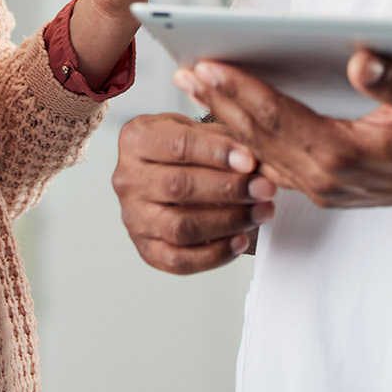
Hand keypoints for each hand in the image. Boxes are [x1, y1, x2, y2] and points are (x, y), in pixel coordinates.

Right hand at [112, 113, 275, 273]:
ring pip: (180, 227)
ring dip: (228, 222)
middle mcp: (127, 178)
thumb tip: (258, 161)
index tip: (250, 161)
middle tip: (264, 189)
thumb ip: (228, 140)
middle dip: (229, 190)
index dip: (217, 154)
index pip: (178, 145)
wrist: (168, 171)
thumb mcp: (202, 130)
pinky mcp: (145, 248)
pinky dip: (214, 255)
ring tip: (260, 213)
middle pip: (178, 188)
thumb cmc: (186, 149)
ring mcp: (133, 216)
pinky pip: (178, 260)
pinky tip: (239, 240)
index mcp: (136, 139)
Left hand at [177, 51, 391, 214]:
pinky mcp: (318, 188)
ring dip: (223, 117)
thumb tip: (360, 59)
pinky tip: (222, 116)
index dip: (240, 89)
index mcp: (345, 154)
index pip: (278, 116)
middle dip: (218, 100)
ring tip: (193, 83)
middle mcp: (324, 178)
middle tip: (184, 69)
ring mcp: (319, 188)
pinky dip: (243, 139)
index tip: (207, 64)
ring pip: (258, 150)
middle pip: (257, 134)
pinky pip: (270, 163)